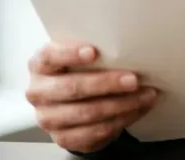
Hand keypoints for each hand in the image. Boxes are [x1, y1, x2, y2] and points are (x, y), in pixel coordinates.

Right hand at [25, 41, 158, 152]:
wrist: (72, 103)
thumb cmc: (79, 71)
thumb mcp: (79, 57)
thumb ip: (93, 51)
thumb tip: (127, 47)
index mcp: (40, 65)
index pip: (50, 57)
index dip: (70, 54)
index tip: (93, 52)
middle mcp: (39, 92)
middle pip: (71, 87)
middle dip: (106, 83)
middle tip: (133, 80)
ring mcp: (48, 118)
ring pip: (86, 113)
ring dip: (121, 104)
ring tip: (145, 95)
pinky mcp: (63, 138)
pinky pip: (95, 131)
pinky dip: (121, 120)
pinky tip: (137, 110)